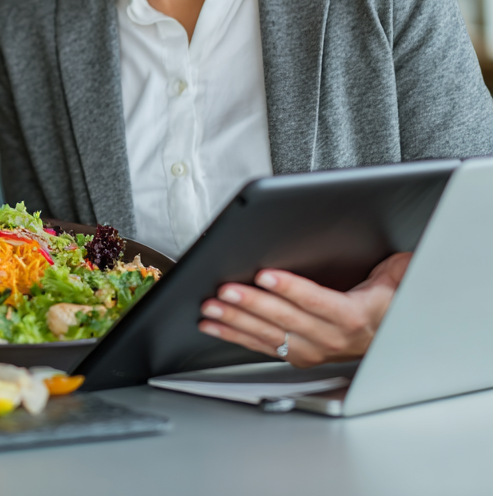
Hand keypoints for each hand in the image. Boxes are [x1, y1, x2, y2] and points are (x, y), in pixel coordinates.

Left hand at [197, 252, 411, 367]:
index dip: (291, 289)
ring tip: (211, 308)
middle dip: (253, 304)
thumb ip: (396, 265)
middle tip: (226, 290)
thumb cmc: (390, 300)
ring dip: (236, 321)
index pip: (319, 302)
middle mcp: (333, 338)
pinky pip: (262, 346)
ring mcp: (313, 350)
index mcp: (355, 317)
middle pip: (287, 320)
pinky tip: (214, 326)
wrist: (393, 334)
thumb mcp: (399, 276)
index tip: (266, 275)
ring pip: (269, 336)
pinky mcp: (298, 355)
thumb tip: (398, 255)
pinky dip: (235, 335)